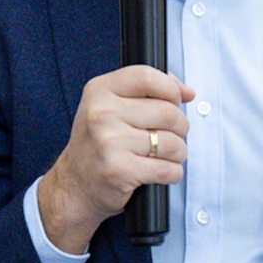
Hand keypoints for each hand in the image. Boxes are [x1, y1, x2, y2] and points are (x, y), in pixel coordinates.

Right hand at [38, 65, 192, 252]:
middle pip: (168, 112)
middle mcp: (101, 113)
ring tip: (161, 155)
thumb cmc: (99, 144)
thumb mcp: (111, 106)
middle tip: (168, 135)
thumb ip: (147, 91)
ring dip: (177, 153)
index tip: (177, 100)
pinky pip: (168, 169)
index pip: (146, 76)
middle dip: (180, 127)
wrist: (75, 185)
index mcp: (99, 91)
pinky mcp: (119, 170)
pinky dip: (172, 173)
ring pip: (172, 143)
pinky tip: (158, 172)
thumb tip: (186, 92)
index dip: (171, 88)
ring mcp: (109, 142)